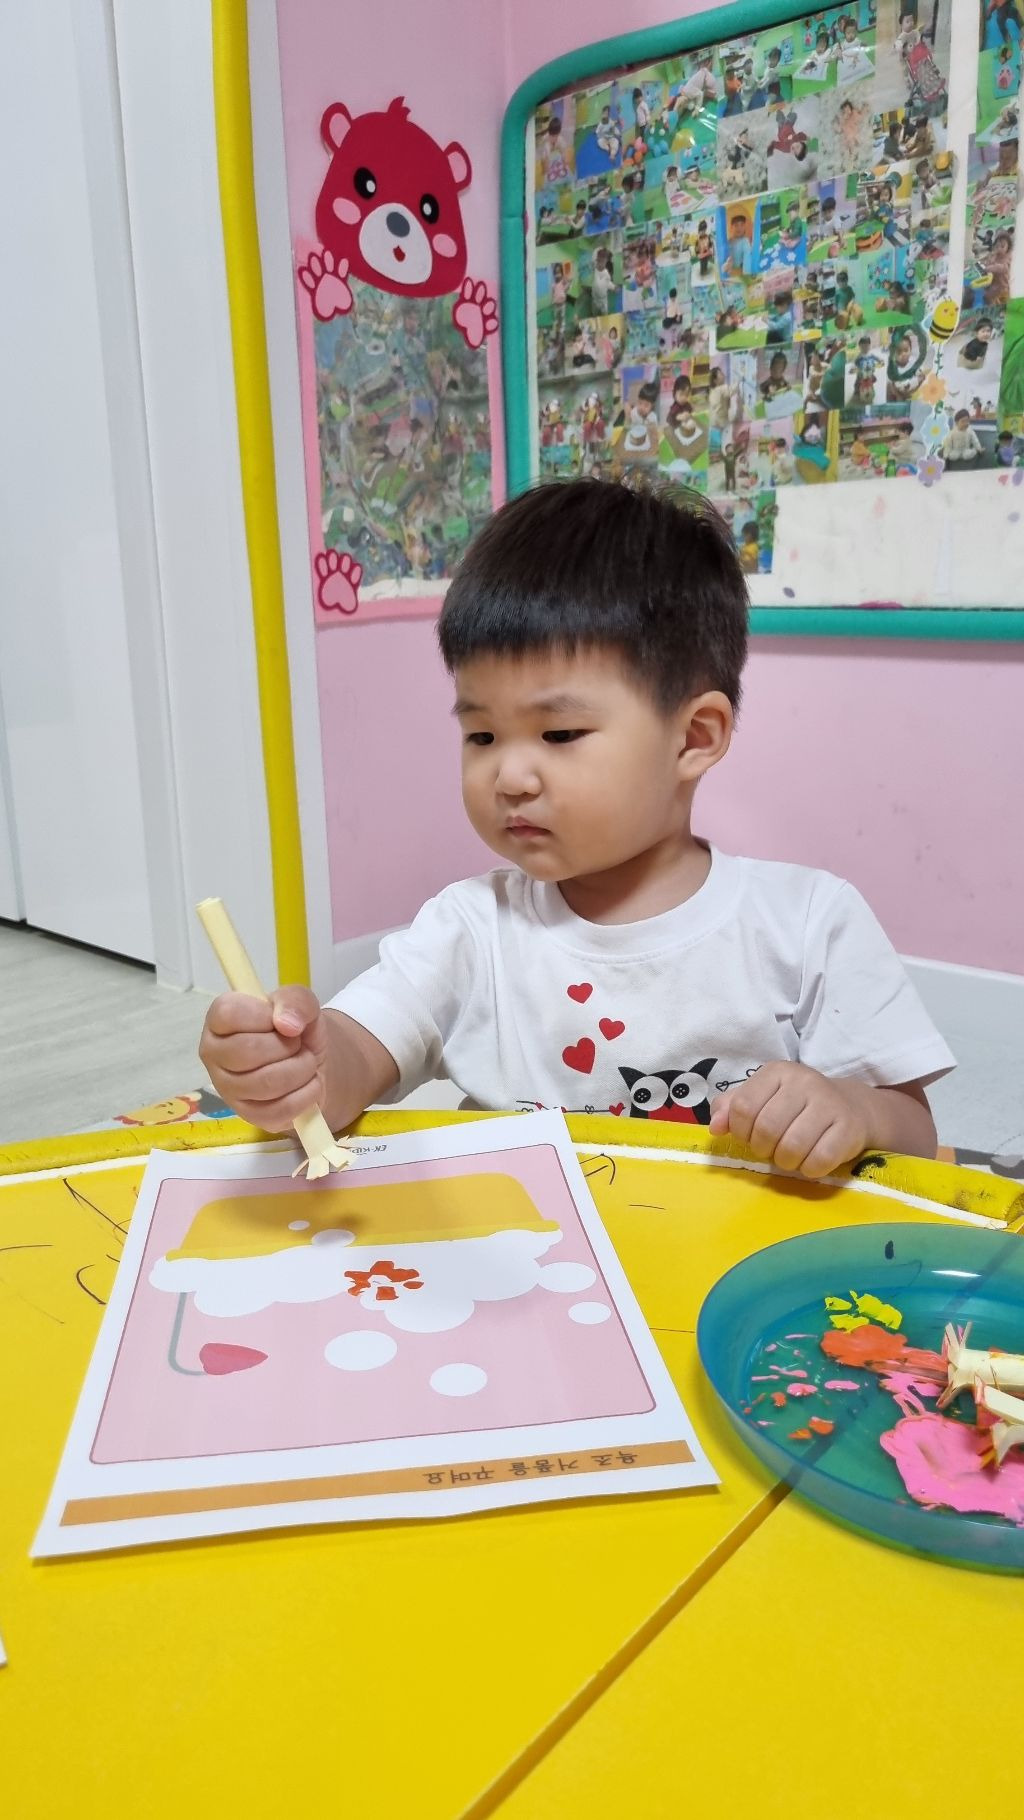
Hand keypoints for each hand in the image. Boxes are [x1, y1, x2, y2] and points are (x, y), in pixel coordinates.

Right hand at [199, 986, 329, 1131]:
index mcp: (219, 1020)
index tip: (280, 1021)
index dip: (263, 1016)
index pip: (229, 1014)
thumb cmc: (297, 1029)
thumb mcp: (302, 1003)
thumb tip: (287, 1024)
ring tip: (306, 1063)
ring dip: (301, 1070)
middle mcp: (214, 1054)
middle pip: (248, 1051)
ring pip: (266, 1083)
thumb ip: (296, 1000)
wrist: (313, 1062)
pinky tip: (308, 1084)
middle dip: (288, 1046)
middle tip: (298, 1045)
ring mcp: (227, 1088)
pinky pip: (280, 1109)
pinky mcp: (248, 1115)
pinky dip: (306, 1095)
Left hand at [709, 1062, 868, 1179]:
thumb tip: (715, 1128)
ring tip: (790, 1156)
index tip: (750, 1136)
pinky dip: (809, 1169)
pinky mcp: (849, 1128)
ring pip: (792, 1147)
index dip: (740, 1131)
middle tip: (771, 1149)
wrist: (851, 1109)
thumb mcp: (762, 1099)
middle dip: (763, 1149)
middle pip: (766, 1128)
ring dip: (785, 1161)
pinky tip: (811, 1161)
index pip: (743, 1106)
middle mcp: (804, 1081)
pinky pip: (819, 1160)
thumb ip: (731, 1108)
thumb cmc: (796, 1107)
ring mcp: (829, 1103)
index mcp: (777, 1072)